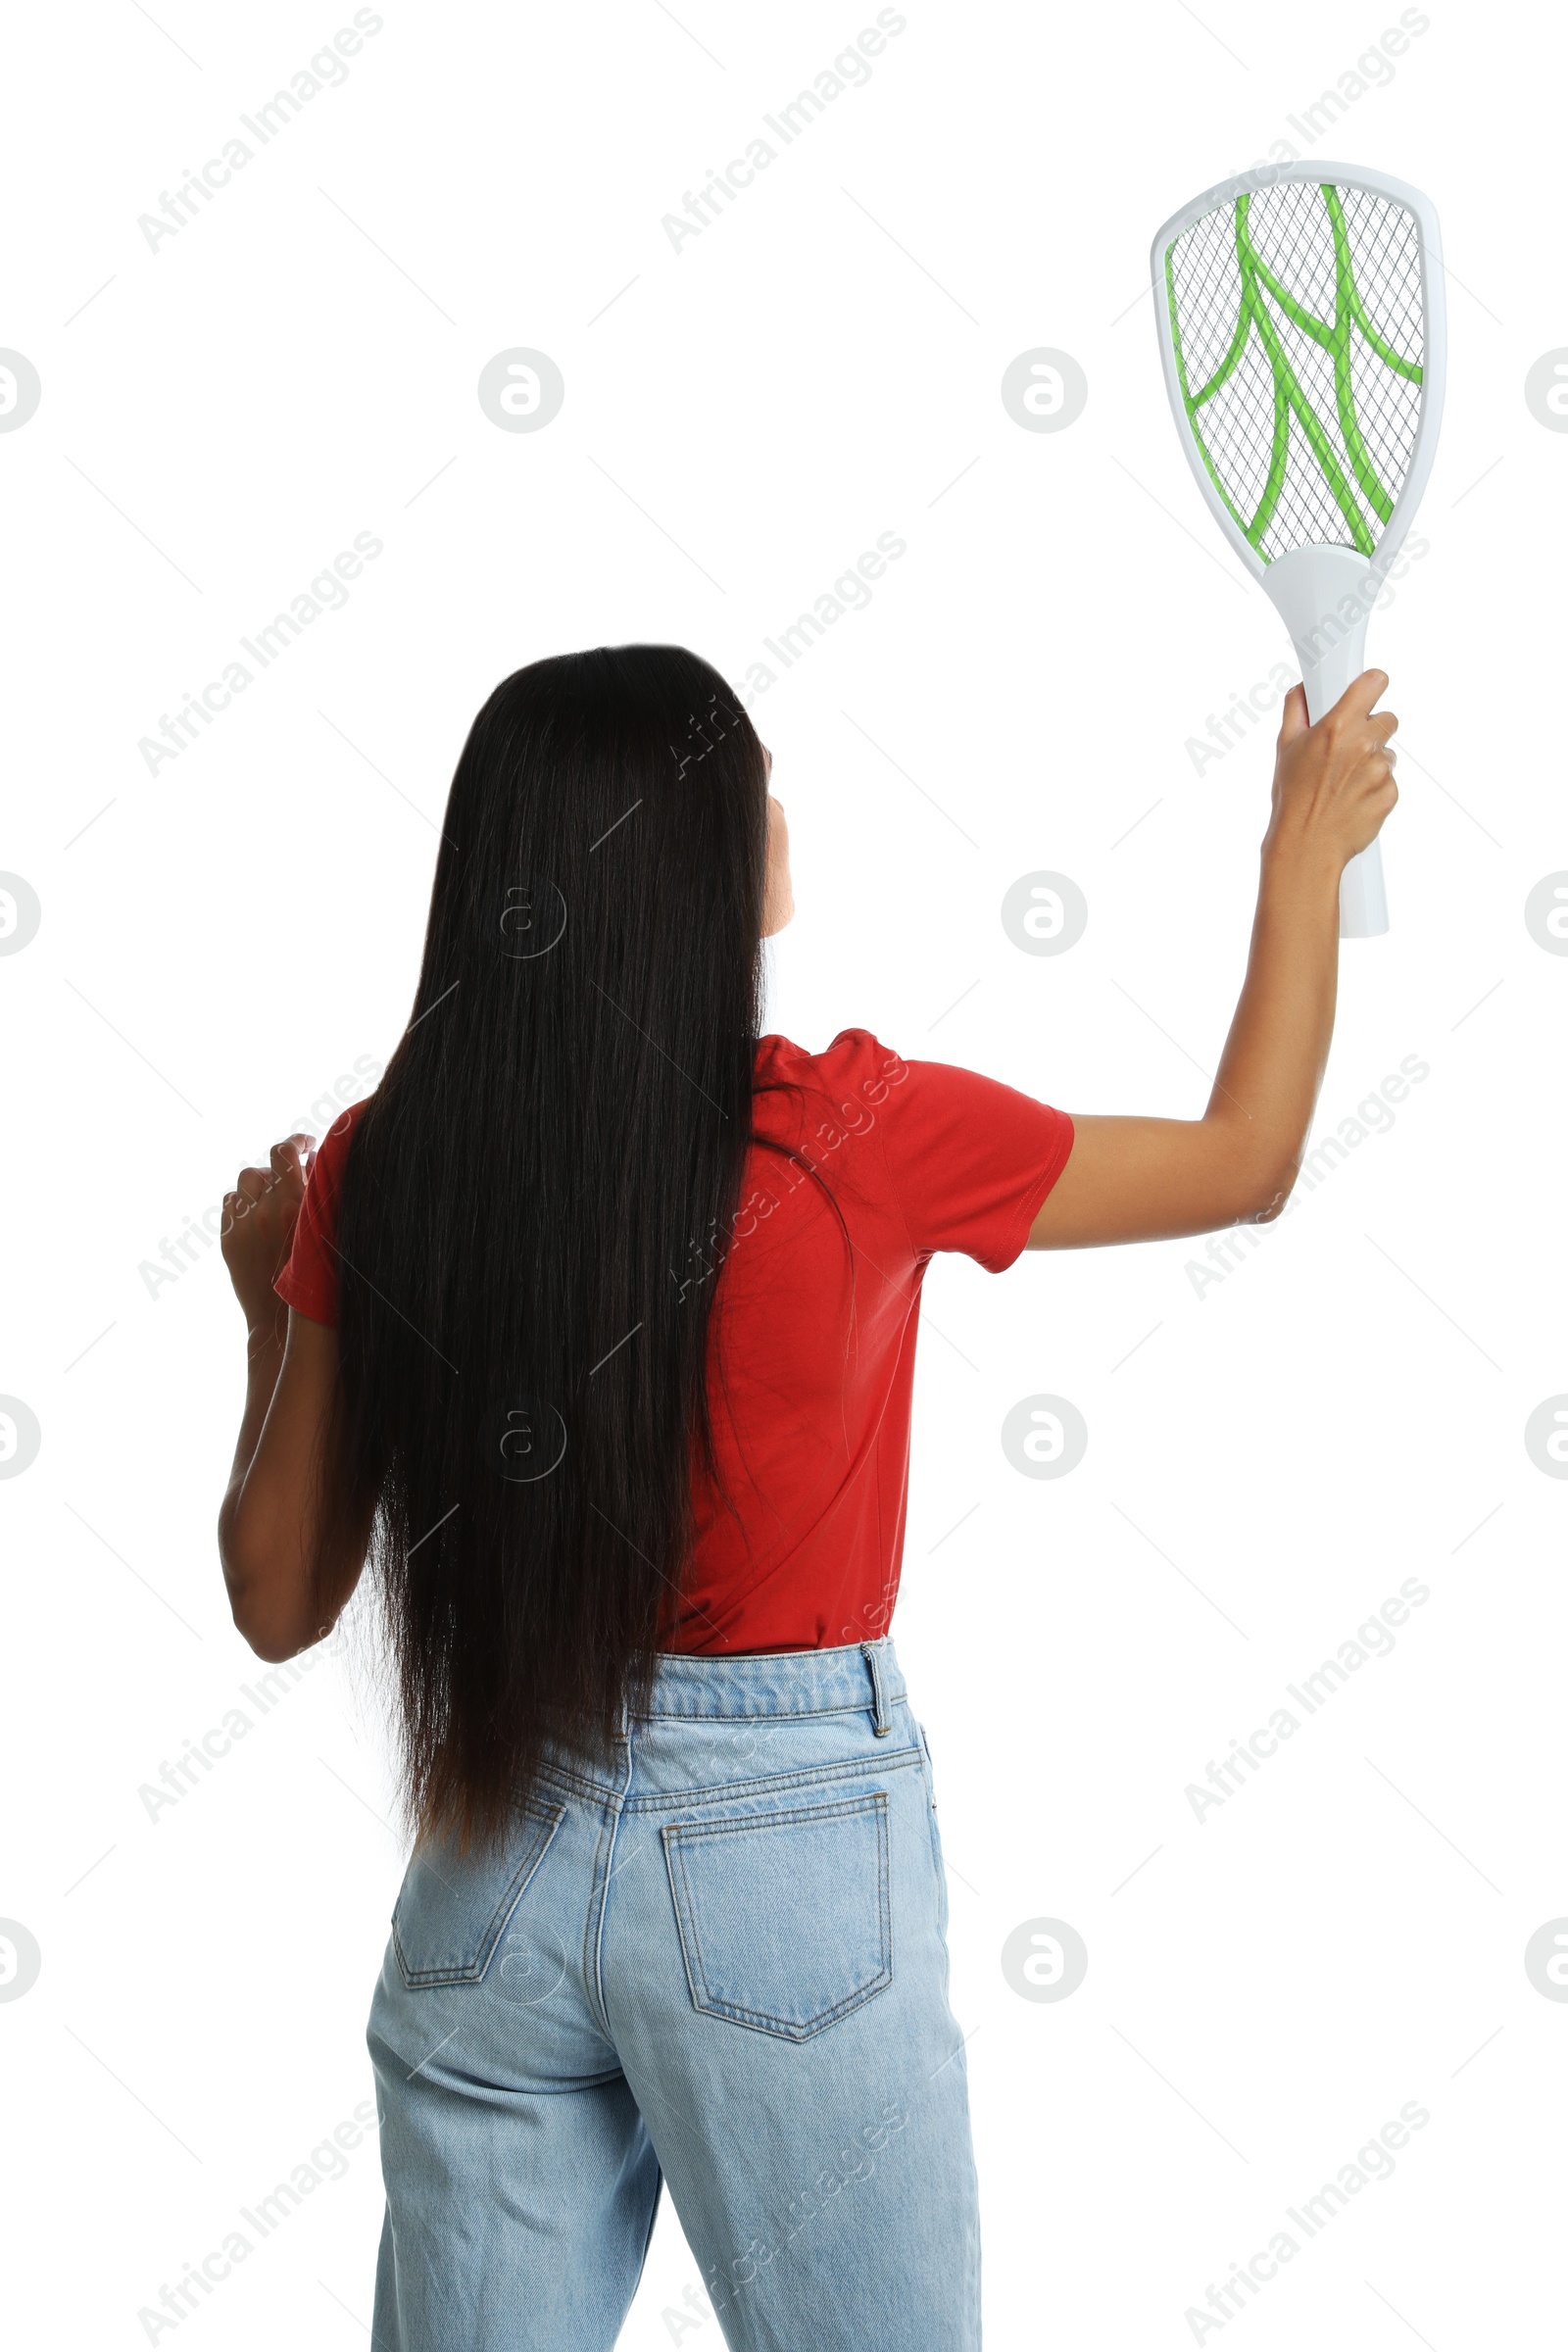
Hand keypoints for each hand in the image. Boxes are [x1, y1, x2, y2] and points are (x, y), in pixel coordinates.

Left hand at [221, 1133, 315, 1332]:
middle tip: (294, 1176)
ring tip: (275, 1199)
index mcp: (293, 1207)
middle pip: (264, 1167)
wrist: (285, 1324)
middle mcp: (263, 1213)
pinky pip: (230, 1204)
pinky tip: (259, 1216)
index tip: (306, 1144)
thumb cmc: (322, 1280)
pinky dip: (244, 1203)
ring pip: (243, 1184)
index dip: (296, 1141)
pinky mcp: (227, 1241)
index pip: (284, 1152)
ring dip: (260, 1186)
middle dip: (280, 1168)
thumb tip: (319, 1163)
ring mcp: (241, 1227)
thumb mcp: (331, 1233)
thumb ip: (325, 1195)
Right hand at [1264, 670, 1397, 873]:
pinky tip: (1353, 798)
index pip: (1374, 683)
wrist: (1307, 845)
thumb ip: (1295, 710)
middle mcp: (1363, 744)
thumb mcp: (1285, 748)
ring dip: (1372, 762)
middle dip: (1371, 730)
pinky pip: (1390, 781)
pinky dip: (1375, 787)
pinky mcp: (1390, 793)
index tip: (1368, 693)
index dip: (1372, 686)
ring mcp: (1380, 770)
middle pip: (1387, 719)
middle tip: (1349, 749)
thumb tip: (1303, 691)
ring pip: (1388, 753)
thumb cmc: (1293, 800)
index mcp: (1337, 727)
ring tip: (1345, 782)